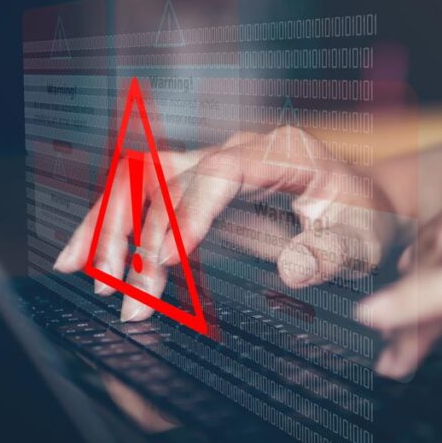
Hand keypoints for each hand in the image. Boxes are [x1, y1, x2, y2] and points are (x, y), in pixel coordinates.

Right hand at [54, 126, 400, 320]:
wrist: (360, 201)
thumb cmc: (361, 216)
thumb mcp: (362, 237)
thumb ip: (333, 251)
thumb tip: (292, 269)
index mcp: (281, 151)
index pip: (223, 171)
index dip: (189, 211)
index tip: (169, 260)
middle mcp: (237, 148)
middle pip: (170, 176)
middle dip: (142, 236)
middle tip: (129, 294)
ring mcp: (210, 160)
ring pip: (142, 179)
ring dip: (108, 225)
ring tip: (79, 270)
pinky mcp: (193, 180)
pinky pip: (141, 192)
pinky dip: (109, 222)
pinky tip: (82, 254)